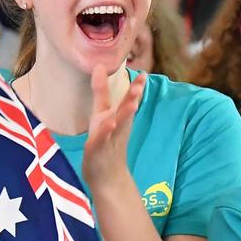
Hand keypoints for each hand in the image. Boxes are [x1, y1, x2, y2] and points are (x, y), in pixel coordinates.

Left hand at [82, 64, 144, 187]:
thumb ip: (101, 90)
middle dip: (133, 97)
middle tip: (141, 84)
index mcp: (119, 117)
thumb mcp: (102, 113)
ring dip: (124, 114)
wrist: (105, 175)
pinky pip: (102, 140)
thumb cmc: (104, 140)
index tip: (144, 73)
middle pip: (127, 110)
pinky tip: (110, 124)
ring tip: (132, 103)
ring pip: (118, 124)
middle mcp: (117, 126)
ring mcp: (108, 139)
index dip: (137, 87)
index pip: (129, 100)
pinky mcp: (96, 150)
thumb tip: (99, 65)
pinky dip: (106, 132)